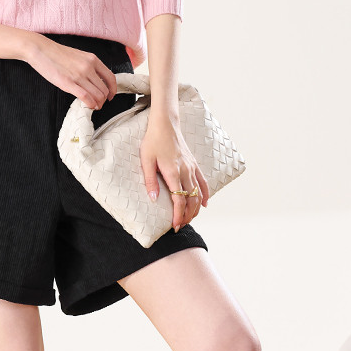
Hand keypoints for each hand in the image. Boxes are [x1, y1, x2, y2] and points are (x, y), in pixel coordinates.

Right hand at [24, 36, 116, 109]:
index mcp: (92, 59)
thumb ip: (89, 66)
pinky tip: (89, 106)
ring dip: (98, 104)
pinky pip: (86, 97)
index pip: (110, 78)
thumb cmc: (57, 53)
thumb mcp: (79, 56)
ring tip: (94, 106)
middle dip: (104, 99)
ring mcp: (79, 75)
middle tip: (99, 103)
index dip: (113, 89)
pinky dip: (90, 104)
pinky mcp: (68, 83)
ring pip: (97, 95)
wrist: (41, 49)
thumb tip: (95, 80)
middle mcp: (88, 67)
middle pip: (104, 89)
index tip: (111, 95)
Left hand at [141, 116, 208, 230]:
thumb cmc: (152, 141)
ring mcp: (191, 167)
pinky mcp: (194, 164)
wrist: (165, 124)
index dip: (178, 214)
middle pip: (191, 199)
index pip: (179, 199)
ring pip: (198, 193)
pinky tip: (204, 204)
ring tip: (188, 219)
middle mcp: (185, 171)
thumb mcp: (146, 160)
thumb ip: (150, 180)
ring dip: (195, 209)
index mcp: (173, 171)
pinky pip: (203, 182)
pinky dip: (205, 194)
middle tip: (180, 226)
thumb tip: (153, 199)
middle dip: (187, 215)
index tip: (175, 225)